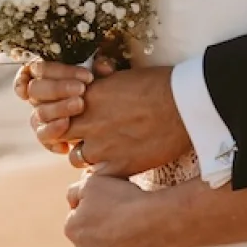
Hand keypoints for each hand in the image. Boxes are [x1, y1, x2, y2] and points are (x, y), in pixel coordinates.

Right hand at [16, 58, 114, 154]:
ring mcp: (41, 113)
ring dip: (58, 109)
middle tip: (82, 89)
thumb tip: (102, 66)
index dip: (62, 71)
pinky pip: (42, 135)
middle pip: (36, 89)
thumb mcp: (105, 75)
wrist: (113, 115)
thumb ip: (103, 68)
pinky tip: (68, 139)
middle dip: (58, 88)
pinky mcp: (46, 133)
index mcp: (48, 73)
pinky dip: (54, 134)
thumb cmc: (104, 88)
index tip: (88, 77)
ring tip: (80, 106)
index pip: (42, 68)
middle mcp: (40, 93)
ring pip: (39, 112)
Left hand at [63, 66, 190, 177]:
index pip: (61, 109)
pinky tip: (116, 166)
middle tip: (88, 136)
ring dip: (86, 155)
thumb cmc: (162, 84)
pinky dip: (103, 173)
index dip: (67, 114)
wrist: (186, 106)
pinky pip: (96, 176)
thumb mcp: (126, 75)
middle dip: (72, 135)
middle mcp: (89, 121)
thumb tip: (97, 70)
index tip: (79, 117)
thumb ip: (105, 79)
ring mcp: (101, 146)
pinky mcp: (117, 166)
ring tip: (104, 152)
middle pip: (62, 133)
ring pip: (76, 157)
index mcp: (90, 96)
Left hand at [64, 173, 176, 246]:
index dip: (94, 209)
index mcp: (72, 228)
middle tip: (122, 220)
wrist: (154, 222)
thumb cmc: (124, 199)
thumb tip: (71, 202)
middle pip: (87, 240)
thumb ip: (75, 191)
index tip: (111, 205)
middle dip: (100, 232)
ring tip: (131, 239)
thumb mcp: (93, 181)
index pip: (77, 217)